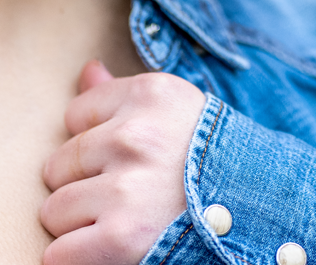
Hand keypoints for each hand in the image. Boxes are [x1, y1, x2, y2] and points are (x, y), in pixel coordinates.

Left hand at [41, 60, 206, 264]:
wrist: (261, 212)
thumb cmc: (211, 160)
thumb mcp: (176, 112)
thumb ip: (123, 94)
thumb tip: (87, 70)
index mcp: (148, 95)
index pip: (75, 114)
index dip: (96, 143)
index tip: (124, 158)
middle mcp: (133, 136)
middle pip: (59, 163)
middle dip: (83, 183)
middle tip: (124, 195)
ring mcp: (126, 188)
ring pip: (54, 209)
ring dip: (80, 224)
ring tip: (121, 221)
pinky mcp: (122, 238)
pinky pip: (58, 253)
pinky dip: (75, 259)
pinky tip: (105, 249)